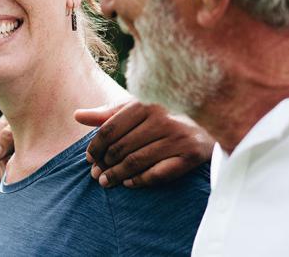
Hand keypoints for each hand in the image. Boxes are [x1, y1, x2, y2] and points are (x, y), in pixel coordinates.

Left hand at [75, 101, 213, 187]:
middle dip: (104, 164)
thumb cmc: (167, 113)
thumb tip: (77, 116)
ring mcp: (178, 137)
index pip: (110, 129)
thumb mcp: (138, 108)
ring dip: (117, 175)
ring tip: (106, 182)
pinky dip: (140, 180)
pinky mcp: (190, 154)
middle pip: (121, 147)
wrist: (211, 121)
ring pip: (136, 162)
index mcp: (146, 103)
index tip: (89, 158)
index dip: (95, 147)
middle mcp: (163, 118)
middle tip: (96, 175)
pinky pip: (158, 173)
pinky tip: (130, 183)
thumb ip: (109, 114)